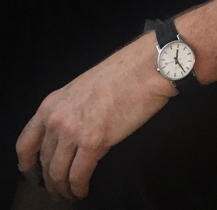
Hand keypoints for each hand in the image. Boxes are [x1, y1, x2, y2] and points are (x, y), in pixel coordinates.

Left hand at [16, 32, 174, 200]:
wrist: (145, 68)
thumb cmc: (122, 74)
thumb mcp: (82, 88)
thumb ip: (69, 111)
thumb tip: (69, 135)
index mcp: (52, 104)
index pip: (25, 143)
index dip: (27, 164)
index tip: (32, 173)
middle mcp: (57, 119)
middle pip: (44, 162)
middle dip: (49, 180)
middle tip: (57, 188)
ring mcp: (74, 131)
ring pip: (58, 173)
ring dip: (62, 189)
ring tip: (70, 194)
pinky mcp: (94, 142)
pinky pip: (78, 176)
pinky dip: (78, 188)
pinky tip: (82, 190)